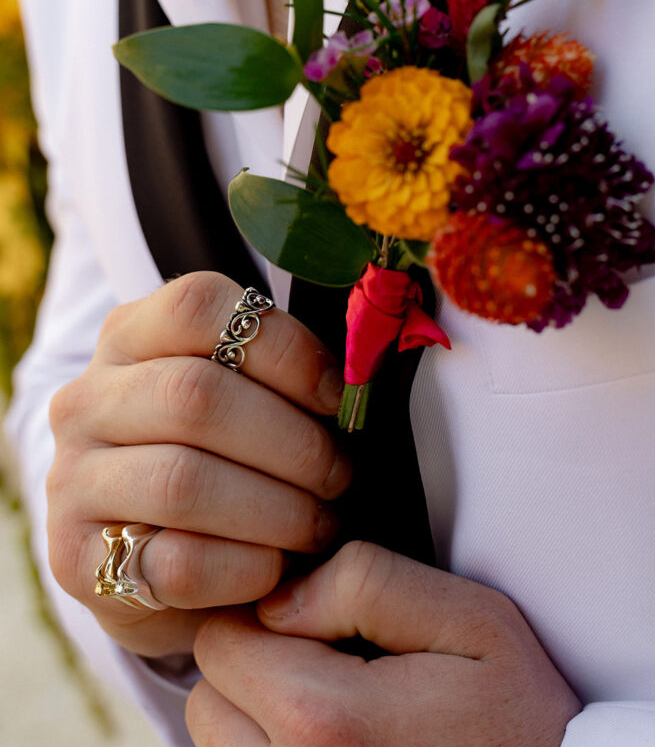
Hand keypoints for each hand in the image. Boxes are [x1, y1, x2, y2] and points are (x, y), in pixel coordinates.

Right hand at [47, 272, 350, 656]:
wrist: (161, 563)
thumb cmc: (226, 461)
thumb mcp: (244, 399)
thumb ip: (282, 374)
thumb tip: (360, 376)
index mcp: (131, 337)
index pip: (198, 307)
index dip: (283, 348)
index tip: (337, 397)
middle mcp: (86, 399)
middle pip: (195, 396)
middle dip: (291, 442)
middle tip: (340, 476)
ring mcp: (73, 480)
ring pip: (183, 481)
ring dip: (277, 509)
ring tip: (320, 524)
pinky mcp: (78, 563)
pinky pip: (176, 562)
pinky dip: (246, 567)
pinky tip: (277, 569)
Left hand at [188, 541, 580, 746]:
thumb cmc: (515, 714)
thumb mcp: (470, 619)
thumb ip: (367, 583)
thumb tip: (282, 598)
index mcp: (325, 721)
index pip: (223, 637)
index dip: (269, 613)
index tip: (323, 622)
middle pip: (210, 692)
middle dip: (256, 663)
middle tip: (330, 664)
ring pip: (216, 738)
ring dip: (255, 712)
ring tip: (330, 708)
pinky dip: (268, 745)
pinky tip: (330, 741)